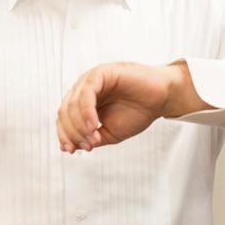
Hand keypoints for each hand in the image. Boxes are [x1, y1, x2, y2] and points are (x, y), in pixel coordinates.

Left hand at [56, 61, 209, 153]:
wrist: (160, 99)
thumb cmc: (138, 112)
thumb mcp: (110, 133)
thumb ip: (90, 138)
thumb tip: (69, 147)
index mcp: (83, 102)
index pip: (64, 119)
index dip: (65, 136)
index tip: (73, 150)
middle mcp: (83, 90)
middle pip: (64, 113)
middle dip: (74, 133)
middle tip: (89, 145)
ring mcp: (90, 80)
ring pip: (72, 105)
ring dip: (80, 126)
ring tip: (95, 138)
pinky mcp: (101, 73)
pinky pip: (86, 93)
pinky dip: (87, 112)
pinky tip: (95, 125)